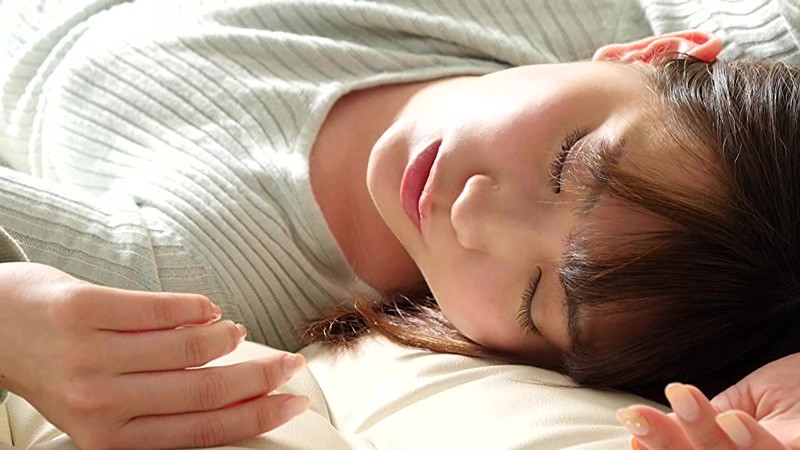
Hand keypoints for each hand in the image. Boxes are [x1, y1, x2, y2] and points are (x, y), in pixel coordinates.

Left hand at [0, 262, 308, 448]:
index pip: (204, 431)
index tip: (292, 400)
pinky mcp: (83, 310)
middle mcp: (101, 404)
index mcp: (112, 438)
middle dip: (261, 376)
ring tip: (232, 330)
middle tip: (289, 363)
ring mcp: (90, 356)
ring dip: (225, 336)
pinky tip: (207, 308)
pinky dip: (197, 306)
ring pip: (190, 346)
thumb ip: (162, 407)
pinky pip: (161, 307)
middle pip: (206, 391)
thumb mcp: (106, 407)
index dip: (258, 415)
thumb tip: (237, 396)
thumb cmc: (59, 369)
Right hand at [616, 353, 799, 448]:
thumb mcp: (751, 397)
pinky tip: (733, 421)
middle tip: (638, 416)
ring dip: (703, 436)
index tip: (631, 423)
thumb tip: (654, 421)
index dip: (660, 444)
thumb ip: (712, 414)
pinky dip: (754, 442)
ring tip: (682, 400)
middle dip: (671, 440)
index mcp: (741, 447)